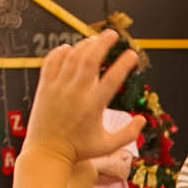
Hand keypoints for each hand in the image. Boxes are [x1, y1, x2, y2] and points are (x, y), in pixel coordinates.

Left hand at [24, 35, 143, 164]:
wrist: (47, 153)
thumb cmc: (78, 150)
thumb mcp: (108, 146)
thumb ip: (129, 134)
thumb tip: (143, 119)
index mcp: (93, 106)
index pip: (113, 79)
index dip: (124, 64)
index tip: (132, 54)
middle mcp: (75, 94)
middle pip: (91, 60)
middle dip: (103, 43)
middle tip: (113, 34)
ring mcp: (58, 89)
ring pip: (72, 57)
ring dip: (85, 45)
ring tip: (95, 39)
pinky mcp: (45, 88)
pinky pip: (51, 62)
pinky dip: (60, 52)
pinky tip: (69, 48)